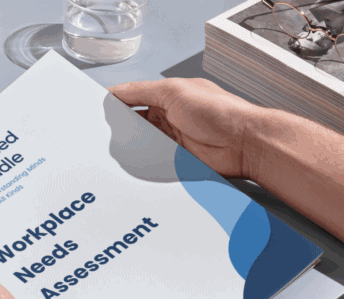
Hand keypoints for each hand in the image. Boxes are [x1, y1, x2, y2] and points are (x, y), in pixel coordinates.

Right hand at [109, 78, 259, 178]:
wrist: (244, 144)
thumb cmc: (220, 112)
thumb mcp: (174, 92)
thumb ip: (142, 91)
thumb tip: (117, 91)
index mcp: (168, 95)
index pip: (135, 97)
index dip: (117, 102)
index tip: (100, 109)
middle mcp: (169, 116)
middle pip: (135, 122)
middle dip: (122, 127)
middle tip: (106, 133)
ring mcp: (173, 139)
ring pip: (142, 143)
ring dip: (133, 145)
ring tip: (118, 149)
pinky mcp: (177, 159)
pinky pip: (153, 160)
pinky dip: (144, 161)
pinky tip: (136, 162)